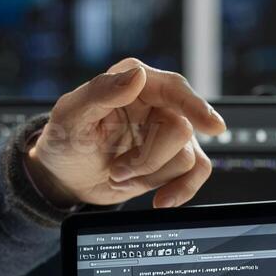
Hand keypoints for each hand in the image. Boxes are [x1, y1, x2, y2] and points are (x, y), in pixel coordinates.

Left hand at [26, 58, 225, 208]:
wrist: (66, 178)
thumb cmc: (64, 140)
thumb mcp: (70, 115)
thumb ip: (101, 92)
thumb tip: (137, 76)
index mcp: (134, 82)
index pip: (174, 88)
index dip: (194, 105)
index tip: (211, 127)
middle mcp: (156, 104)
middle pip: (181, 130)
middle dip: (148, 159)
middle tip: (116, 170)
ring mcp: (167, 133)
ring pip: (186, 157)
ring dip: (149, 176)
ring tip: (119, 176)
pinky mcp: (171, 160)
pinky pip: (196, 174)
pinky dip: (181, 190)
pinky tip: (161, 200)